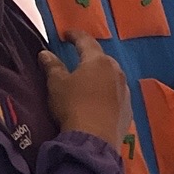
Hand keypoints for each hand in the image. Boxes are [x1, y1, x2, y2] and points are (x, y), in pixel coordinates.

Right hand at [39, 31, 132, 155]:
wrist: (93, 140)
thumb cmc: (73, 106)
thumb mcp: (57, 84)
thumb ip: (52, 66)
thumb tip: (45, 53)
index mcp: (98, 61)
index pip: (86, 41)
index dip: (75, 36)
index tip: (67, 34)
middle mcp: (116, 72)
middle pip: (102, 58)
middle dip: (90, 56)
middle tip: (79, 57)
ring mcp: (125, 91)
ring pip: (112, 76)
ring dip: (101, 76)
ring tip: (90, 80)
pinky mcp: (128, 109)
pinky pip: (117, 94)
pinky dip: (108, 93)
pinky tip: (100, 100)